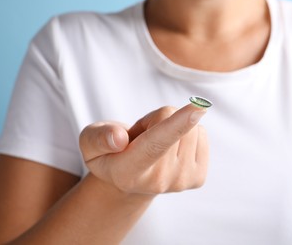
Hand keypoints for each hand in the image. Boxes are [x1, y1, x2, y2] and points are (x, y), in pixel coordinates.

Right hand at [79, 104, 208, 194]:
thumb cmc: (108, 153)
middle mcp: (157, 182)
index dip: (176, 124)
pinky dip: (188, 133)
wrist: (130, 180)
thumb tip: (119, 138)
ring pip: (192, 129)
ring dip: (174, 126)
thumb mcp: (90, 141)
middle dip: (158, 118)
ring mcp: (180, 183)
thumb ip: (98, 137)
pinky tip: (172, 148)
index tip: (198, 109)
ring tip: (156, 142)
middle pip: (173, 124)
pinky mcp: (197, 179)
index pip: (154, 145)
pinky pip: (202, 135)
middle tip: (143, 135)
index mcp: (127, 172)